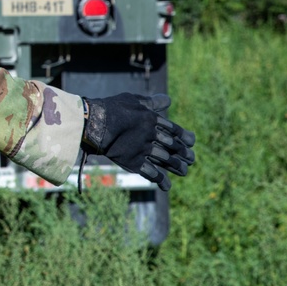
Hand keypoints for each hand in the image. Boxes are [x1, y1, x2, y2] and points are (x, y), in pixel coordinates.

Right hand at [81, 93, 195, 190]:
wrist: (94, 123)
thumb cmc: (113, 108)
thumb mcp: (134, 100)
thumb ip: (152, 102)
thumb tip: (168, 100)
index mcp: (152, 119)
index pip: (174, 130)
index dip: (185, 137)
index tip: (191, 142)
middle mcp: (151, 135)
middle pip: (173, 146)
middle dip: (184, 154)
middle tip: (191, 159)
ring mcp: (143, 149)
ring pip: (166, 160)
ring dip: (177, 167)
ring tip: (184, 171)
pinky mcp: (133, 162)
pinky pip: (151, 173)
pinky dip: (160, 180)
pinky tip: (166, 186)